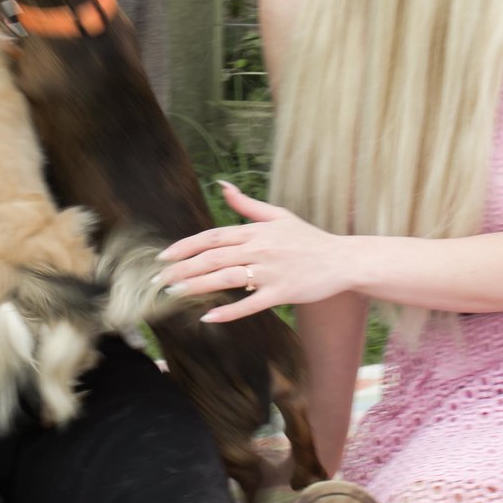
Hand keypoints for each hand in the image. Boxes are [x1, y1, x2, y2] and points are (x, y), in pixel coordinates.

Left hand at [159, 181, 354, 323]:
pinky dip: (229, 311)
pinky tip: (208, 317)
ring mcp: (270, 272)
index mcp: (256, 231)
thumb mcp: (278, 216)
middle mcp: (259, 249)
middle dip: (183, 269)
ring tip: (175, 294)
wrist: (341, 260)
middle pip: (213, 258)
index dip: (186, 246)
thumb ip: (247, 205)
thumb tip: (222, 185)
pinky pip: (250, 304)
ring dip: (197, 286)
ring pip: (226, 279)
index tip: (164, 257)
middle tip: (160, 280)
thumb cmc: (308, 239)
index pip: (212, 236)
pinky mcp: (281, 293)